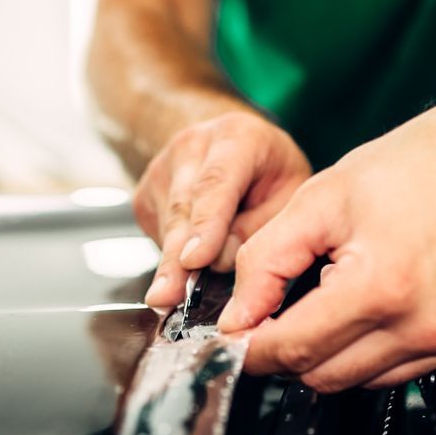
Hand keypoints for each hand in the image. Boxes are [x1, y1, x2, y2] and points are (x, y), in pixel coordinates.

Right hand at [133, 112, 311, 309]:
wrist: (234, 142)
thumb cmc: (269, 170)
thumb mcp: (290, 191)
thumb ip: (261, 225)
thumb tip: (220, 261)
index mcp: (236, 137)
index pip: (216, 183)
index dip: (205, 225)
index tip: (196, 259)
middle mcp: (192, 146)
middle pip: (182, 209)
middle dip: (175, 258)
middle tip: (167, 297)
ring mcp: (162, 167)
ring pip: (166, 226)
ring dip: (172, 264)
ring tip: (173, 296)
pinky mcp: (146, 192)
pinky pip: (157, 233)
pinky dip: (171, 255)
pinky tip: (188, 263)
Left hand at [217, 87, 435, 390]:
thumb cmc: (418, 166)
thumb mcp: (323, 198)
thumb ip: (268, 262)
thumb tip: (236, 321)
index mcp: (382, 286)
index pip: (295, 350)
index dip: (256, 347)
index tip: (242, 337)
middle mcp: (430, 326)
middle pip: (329, 377)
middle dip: (298, 350)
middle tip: (295, 308)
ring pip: (372, 380)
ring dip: (349, 348)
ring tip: (359, 289)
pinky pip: (420, 366)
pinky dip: (398, 343)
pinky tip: (406, 296)